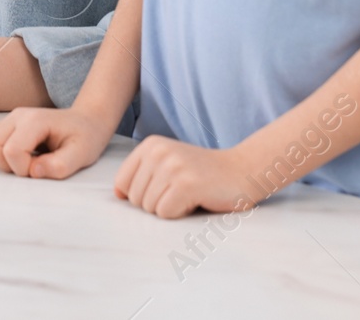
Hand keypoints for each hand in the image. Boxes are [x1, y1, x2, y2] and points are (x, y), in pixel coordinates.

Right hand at [0, 106, 114, 178]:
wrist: (86, 122)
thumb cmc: (85, 138)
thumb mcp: (82, 155)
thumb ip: (60, 166)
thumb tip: (34, 172)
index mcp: (35, 121)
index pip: (11, 150)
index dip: (23, 169)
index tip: (41, 169)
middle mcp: (17, 116)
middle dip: (5, 165)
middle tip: (29, 166)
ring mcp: (9, 119)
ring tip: (23, 162)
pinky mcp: (5, 124)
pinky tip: (17, 156)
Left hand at [113, 136, 260, 218]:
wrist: (242, 171)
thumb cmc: (202, 174)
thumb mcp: (167, 164)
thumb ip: (142, 175)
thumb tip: (117, 195)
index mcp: (150, 145)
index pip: (121, 183)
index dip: (140, 196)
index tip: (163, 189)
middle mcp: (158, 152)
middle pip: (135, 199)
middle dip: (157, 204)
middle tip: (181, 192)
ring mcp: (172, 167)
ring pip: (150, 208)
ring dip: (171, 209)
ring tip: (189, 194)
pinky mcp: (186, 184)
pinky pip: (165, 213)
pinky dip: (180, 214)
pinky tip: (196, 200)